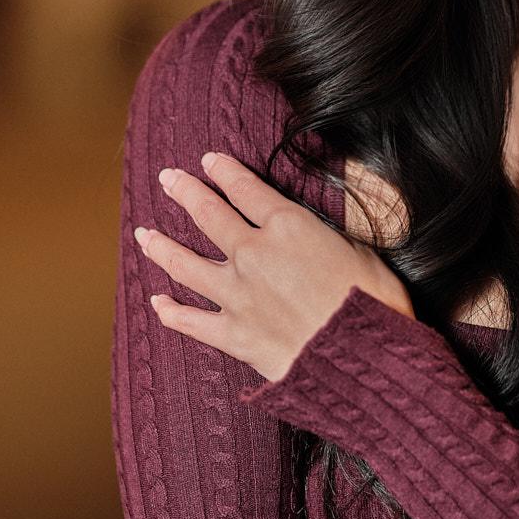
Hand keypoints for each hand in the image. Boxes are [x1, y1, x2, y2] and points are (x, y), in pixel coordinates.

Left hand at [136, 153, 414, 383]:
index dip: (224, 171)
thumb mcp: (363, 252)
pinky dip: (170, 311)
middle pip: (208, 214)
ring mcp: (238, 294)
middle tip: (167, 178)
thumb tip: (317, 233)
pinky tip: (156, 302)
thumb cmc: (374, 304)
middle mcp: (254, 253)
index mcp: (289, 226)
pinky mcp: (233, 334)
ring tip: (143, 235)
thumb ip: (329, 237)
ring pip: (185, 264)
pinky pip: (190, 321)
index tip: (209, 160)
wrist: (363, 358)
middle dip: (184, 192)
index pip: (246, 189)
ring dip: (161, 247)